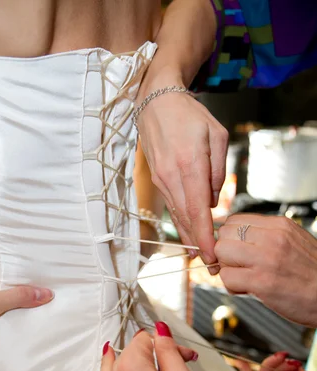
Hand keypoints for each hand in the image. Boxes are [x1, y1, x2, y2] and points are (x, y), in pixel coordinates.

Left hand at [99, 323, 198, 370]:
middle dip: (155, 352)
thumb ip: (169, 350)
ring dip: (137, 362)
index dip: (169, 344)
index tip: (186, 357)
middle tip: (180, 365)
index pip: (147, 339)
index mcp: (129, 365)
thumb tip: (160, 330)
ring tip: (156, 369)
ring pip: (117, 363)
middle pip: (132, 350)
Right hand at [137, 79, 226, 270]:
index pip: (197, 210)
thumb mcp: (216, 135)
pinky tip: (188, 235)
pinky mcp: (157, 180)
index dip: (205, 237)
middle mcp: (171, 177)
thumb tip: (212, 201)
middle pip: (186, 219)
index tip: (212, 257)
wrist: (156, 103)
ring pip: (176, 216)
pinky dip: (180, 223)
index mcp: (189, 165)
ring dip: (188, 238)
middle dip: (199, 245)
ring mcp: (161, 180)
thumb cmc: (189, 116)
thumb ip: (216, 170)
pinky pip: (171, 206)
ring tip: (201, 258)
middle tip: (212, 267)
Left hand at [216, 214, 316, 326]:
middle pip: (224, 234)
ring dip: (227, 269)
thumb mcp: (293, 242)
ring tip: (243, 278)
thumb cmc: (312, 273)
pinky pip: (228, 278)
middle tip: (238, 267)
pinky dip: (232, 287)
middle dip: (225, 253)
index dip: (229, 238)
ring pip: (221, 253)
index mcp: (280, 225)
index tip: (236, 251)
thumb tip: (236, 239)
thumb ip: (266, 237)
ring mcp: (266, 259)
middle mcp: (273, 238)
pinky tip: (248, 290)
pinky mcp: (262, 282)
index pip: (234, 221)